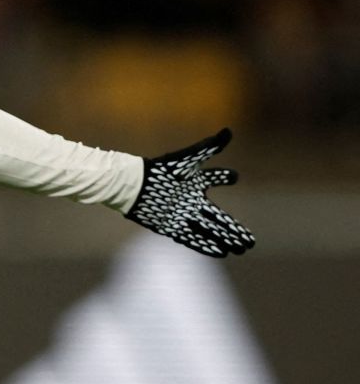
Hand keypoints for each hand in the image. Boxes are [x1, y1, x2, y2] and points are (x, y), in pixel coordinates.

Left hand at [126, 128, 254, 257]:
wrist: (133, 187)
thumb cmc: (160, 172)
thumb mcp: (187, 160)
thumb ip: (208, 148)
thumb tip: (228, 131)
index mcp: (194, 182)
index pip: (213, 177)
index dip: (222, 176)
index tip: (233, 176)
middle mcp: (190, 201)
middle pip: (218, 218)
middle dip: (234, 229)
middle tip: (250, 240)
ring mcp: (182, 215)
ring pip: (210, 231)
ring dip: (225, 240)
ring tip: (240, 249)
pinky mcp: (172, 227)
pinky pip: (193, 239)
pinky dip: (207, 246)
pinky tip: (220, 252)